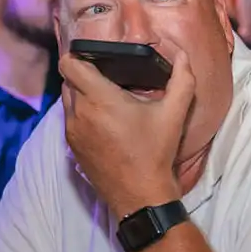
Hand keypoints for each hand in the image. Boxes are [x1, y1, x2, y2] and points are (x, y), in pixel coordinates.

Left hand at [57, 51, 193, 217]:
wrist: (141, 196)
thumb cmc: (155, 153)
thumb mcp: (174, 114)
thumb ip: (182, 79)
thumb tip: (183, 55)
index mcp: (99, 99)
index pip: (69, 64)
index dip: (78, 55)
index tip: (94, 57)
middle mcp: (79, 113)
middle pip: (68, 80)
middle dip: (84, 75)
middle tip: (107, 77)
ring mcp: (72, 132)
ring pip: (67, 100)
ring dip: (82, 95)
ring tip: (106, 100)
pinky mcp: (72, 147)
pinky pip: (70, 120)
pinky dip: (82, 115)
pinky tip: (103, 122)